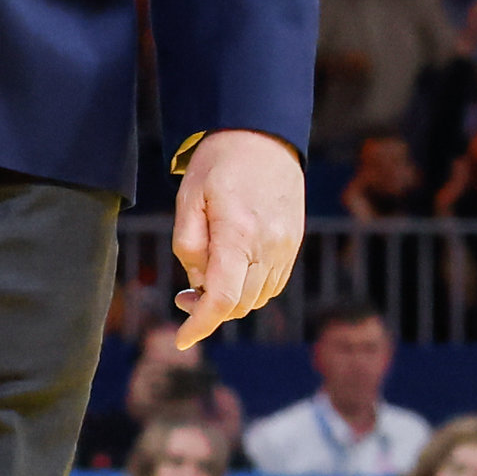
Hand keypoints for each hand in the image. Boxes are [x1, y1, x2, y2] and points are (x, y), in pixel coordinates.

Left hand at [166, 128, 305, 346]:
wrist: (263, 136)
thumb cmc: (219, 164)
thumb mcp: (188, 199)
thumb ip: (188, 245)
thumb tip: (197, 283)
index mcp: (238, 234)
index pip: (223, 299)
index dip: (201, 325)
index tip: (182, 339)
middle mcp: (269, 245)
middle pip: (241, 305)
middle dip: (209, 310)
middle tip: (184, 294)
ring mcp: (287, 245)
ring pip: (258, 298)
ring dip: (232, 299)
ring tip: (208, 275)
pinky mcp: (294, 242)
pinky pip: (272, 283)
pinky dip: (250, 288)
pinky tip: (234, 267)